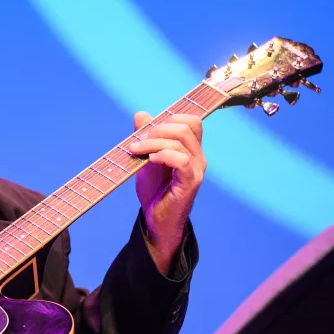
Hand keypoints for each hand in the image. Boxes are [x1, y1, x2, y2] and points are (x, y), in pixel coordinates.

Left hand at [128, 112, 205, 274]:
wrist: (155, 220)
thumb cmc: (154, 190)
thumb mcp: (145, 158)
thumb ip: (145, 137)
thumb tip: (141, 114)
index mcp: (190, 149)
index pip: (191, 121)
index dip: (170, 118)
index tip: (146, 130)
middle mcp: (197, 157)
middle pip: (186, 126)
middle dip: (158, 129)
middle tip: (138, 141)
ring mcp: (196, 169)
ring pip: (181, 141)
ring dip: (154, 142)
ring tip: (136, 150)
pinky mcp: (190, 183)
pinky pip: (181, 160)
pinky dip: (163, 155)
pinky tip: (150, 160)